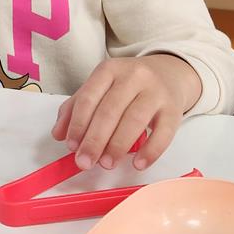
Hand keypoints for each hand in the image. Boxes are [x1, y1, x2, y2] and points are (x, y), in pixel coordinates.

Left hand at [51, 55, 201, 171]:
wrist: (169, 73)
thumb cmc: (128, 85)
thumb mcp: (101, 86)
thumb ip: (76, 107)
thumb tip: (59, 134)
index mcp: (109, 69)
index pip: (89, 97)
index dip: (77, 123)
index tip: (71, 146)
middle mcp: (133, 76)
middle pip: (110, 110)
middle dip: (94, 140)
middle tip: (84, 162)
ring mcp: (156, 91)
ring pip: (134, 120)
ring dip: (118, 146)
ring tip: (106, 164)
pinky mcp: (174, 109)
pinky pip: (163, 133)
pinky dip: (150, 151)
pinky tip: (138, 164)